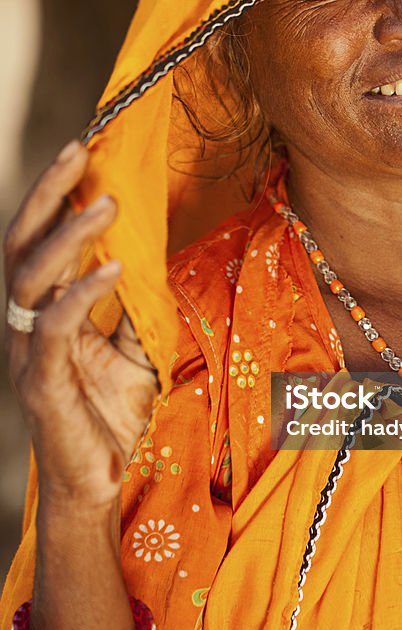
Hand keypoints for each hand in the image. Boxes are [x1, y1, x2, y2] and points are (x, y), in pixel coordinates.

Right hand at [4, 141, 158, 508]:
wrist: (99, 478)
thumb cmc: (113, 409)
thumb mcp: (135, 345)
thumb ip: (135, 302)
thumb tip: (151, 253)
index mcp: (45, 308)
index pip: (40, 239)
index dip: (55, 195)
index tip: (84, 151)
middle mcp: (28, 321)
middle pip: (21, 243)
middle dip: (48, 193)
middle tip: (80, 152)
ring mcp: (29, 350)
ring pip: (31, 275)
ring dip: (69, 234)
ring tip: (107, 203)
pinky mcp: (41, 381)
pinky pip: (54, 326)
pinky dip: (82, 293)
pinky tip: (113, 271)